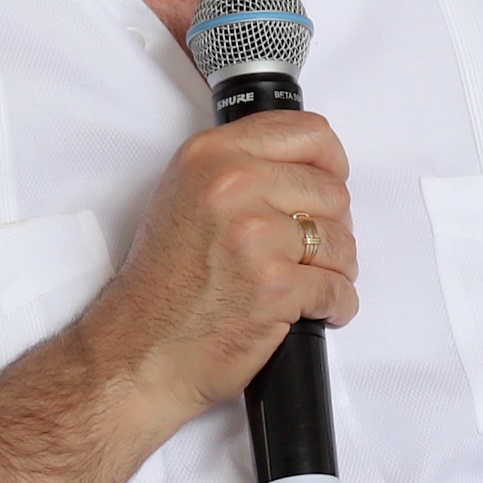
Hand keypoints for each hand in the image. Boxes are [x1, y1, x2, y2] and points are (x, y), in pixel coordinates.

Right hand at [67, 111, 356, 432]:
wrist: (141, 349)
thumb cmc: (163, 283)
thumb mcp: (186, 195)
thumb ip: (240, 166)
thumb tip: (305, 167)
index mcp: (212, 155)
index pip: (308, 132)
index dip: (331, 164)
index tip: (328, 185)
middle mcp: (232, 185)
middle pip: (332, 191)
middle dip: (331, 228)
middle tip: (311, 252)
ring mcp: (255, 235)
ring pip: (341, 240)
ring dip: (336, 269)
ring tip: (310, 283)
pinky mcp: (275, 285)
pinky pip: (338, 288)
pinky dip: (335, 305)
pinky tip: (312, 311)